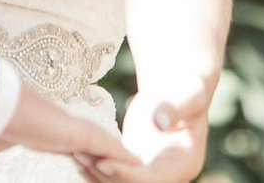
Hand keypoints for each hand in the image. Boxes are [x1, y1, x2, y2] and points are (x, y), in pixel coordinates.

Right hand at [0, 87, 137, 172]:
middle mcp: (61, 129)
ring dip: (119, 160)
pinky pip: (109, 149)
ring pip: (104, 148)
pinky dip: (123, 158)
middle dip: (108, 158)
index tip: (89, 164)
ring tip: (139, 167)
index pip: (71, 148)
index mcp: (44, 134)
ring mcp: (71, 129)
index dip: (84, 158)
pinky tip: (138, 164)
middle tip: (127, 168)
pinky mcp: (78, 133)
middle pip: (92, 146)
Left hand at [84, 76, 212, 182]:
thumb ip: (173, 109)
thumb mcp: (188, 96)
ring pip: (120, 182)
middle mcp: (167, 174)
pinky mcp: (135, 165)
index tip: (103, 162)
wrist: (178, 91)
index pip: (153, 179)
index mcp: (183, 163)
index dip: (127, 174)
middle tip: (81, 156)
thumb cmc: (186, 89)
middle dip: (107, 174)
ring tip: (74, 152)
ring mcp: (150, 171)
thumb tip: (160, 122)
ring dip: (96, 172)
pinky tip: (76, 153)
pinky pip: (114, 172)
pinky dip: (96, 166)